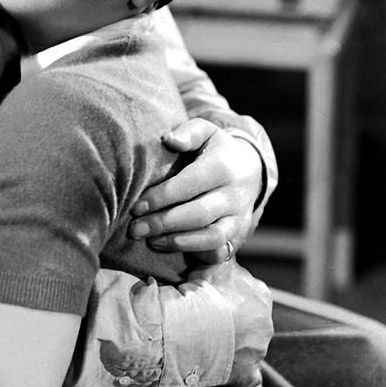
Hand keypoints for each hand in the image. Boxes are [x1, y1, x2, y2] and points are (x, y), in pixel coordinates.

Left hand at [127, 118, 261, 262]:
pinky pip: (221, 251)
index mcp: (222, 167)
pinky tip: (172, 248)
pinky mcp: (239, 235)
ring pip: (212, 238)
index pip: (189, 185)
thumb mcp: (205, 131)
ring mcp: (240, 218)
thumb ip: (187, 133)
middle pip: (198, 214)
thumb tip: (168, 139)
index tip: (136, 207)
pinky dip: (197, 254)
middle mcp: (234, 195)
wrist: (250, 169)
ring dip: (179, 242)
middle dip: (163, 224)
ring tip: (151, 241)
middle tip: (135, 230)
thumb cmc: (215, 149)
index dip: (161, 198)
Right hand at [189, 259, 272, 386]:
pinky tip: (221, 365)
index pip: (249, 292)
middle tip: (209, 317)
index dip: (230, 292)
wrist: (194, 325)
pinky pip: (247, 374)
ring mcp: (259, 350)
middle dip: (234, 319)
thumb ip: (224, 252)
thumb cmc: (205, 289)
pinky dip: (237, 371)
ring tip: (209, 339)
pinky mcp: (249, 373)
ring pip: (247, 345)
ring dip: (232, 343)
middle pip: (250, 319)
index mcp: (262, 294)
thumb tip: (224, 240)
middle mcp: (267, 322)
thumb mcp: (216, 260)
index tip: (213, 295)